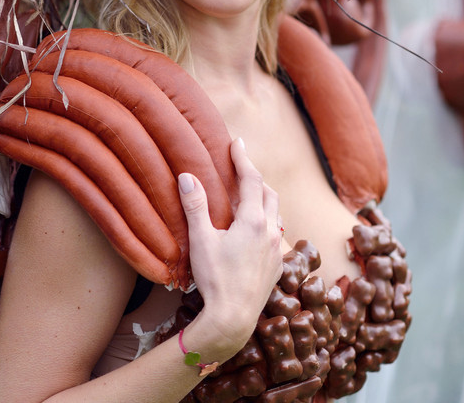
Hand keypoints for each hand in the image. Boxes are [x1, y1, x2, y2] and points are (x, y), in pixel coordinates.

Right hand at [177, 137, 283, 354]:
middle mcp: (271, 231)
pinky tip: (255, 231)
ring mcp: (276, 250)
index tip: (237, 142)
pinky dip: (267, 223)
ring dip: (264, 201)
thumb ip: (195, 206)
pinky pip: (276, 235)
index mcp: (254, 220)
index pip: (252, 179)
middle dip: (255, 178)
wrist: (233, 320)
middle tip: (240, 168)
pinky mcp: (276, 267)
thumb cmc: (215, 279)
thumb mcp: (201, 240)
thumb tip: (187, 176)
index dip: (243, 158)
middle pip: (269, 193)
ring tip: (248, 197)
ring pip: (276, 215)